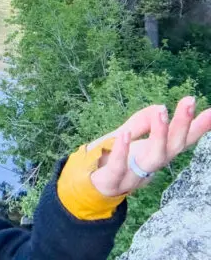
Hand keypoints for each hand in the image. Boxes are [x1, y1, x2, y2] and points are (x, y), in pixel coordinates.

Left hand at [88, 96, 210, 197]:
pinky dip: (123, 151)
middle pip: (174, 146)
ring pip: (154, 158)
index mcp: (156, 153)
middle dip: (184, 125)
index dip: (198, 127)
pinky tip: (125, 133)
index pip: (182, 139)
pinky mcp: (112, 180)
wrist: (89, 186)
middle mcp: (151, 164)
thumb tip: (161, 107)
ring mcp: (134, 174)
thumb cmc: (112, 159)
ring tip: (162, 111)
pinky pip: (119, 166)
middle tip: (190, 101)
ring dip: (160, 135)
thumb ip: (142, 122)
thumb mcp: (126, 135)